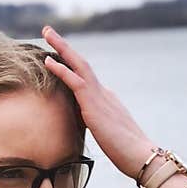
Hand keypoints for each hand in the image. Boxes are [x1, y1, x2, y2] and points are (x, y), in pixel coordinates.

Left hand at [41, 24, 155, 180]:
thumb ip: (97, 129)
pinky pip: (75, 81)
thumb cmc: (127, 153)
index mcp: (106, 100)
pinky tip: (48, 61)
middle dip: (64, 47)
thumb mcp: (108, 138)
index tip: (56, 57)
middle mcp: (103, 92)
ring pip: (78, 65)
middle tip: (48, 32)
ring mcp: (99, 96)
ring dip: (62, 47)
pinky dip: (61, 70)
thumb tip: (91, 134)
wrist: (140, 156)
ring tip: (47, 33)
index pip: (85, 79)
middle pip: (81, 64)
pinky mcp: (94, 105)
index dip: (70, 66)